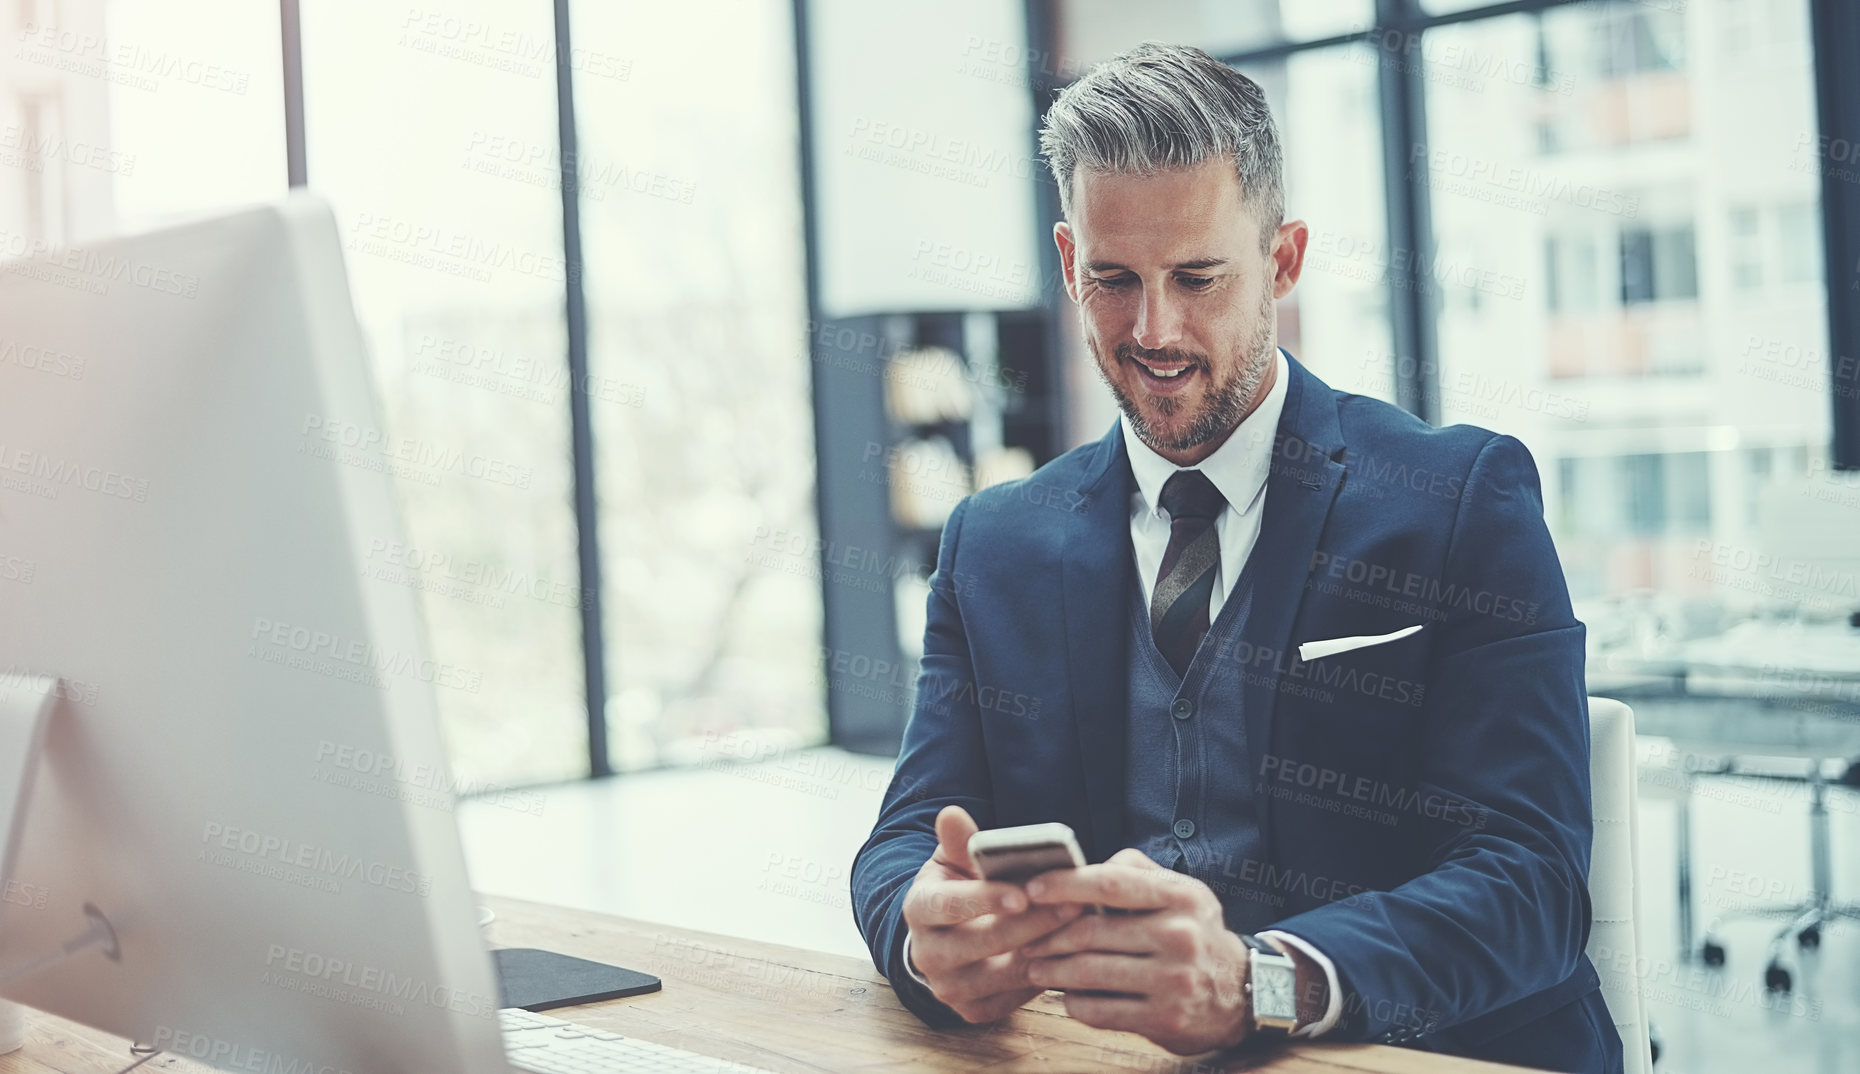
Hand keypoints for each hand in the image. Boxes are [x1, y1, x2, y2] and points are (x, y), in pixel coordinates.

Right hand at [899, 806, 1085, 1023]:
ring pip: (1005, 973)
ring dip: (1047, 950)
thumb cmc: (959, 888)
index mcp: (919, 909)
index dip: (986, 898)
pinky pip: (1015, 998)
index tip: (1024, 893)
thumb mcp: (954, 861)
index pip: (949, 904)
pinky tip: (1070, 954)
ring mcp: (948, 987)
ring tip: (1081, 927)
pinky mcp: (971, 1011)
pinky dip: (1045, 976)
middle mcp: (926, 954)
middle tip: (1074, 905)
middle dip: (1032, 923)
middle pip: (983, 942)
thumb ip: (959, 841)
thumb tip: (952, 814)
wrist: (945, 938)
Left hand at [1019, 848, 1251, 1054]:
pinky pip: (1101, 1010)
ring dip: (1052, 970)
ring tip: (1034, 966)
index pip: (1111, 883)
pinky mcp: (1165, 1019)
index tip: (1032, 889)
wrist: (1242, 993)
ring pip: (1089, 972)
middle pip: (1091, 931)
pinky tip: (1066, 995)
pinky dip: (1074, 1003)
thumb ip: (1137, 871)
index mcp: (1181, 897)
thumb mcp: (1183, 892)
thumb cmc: (1197, 934)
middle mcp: (1180, 936)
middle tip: (1024, 938)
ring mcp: (1173, 981)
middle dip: (1048, 935)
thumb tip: (1085, 864)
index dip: (1065, 884)